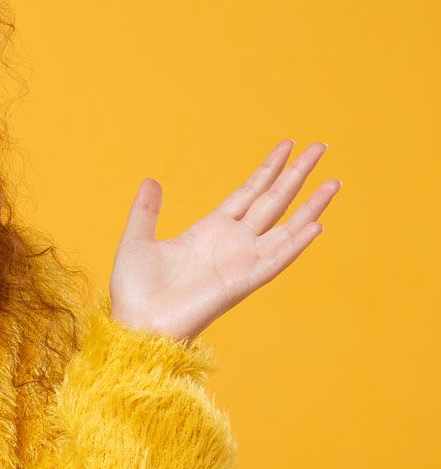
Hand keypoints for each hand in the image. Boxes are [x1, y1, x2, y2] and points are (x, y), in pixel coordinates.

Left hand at [108, 139, 340, 341]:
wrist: (135, 323)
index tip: (287, 145)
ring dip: (310, 205)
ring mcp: (240, 261)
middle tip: (320, 146)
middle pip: (273, 201)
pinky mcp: (242, 281)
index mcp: (209, 231)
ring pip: (284, 226)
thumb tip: (151, 180)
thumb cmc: (134, 291)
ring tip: (334, 181)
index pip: (248, 193)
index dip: (269, 169)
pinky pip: (275, 259)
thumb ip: (146, 211)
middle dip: (296, 174)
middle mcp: (231, 243)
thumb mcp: (137, 240)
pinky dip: (296, 243)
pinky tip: (317, 225)